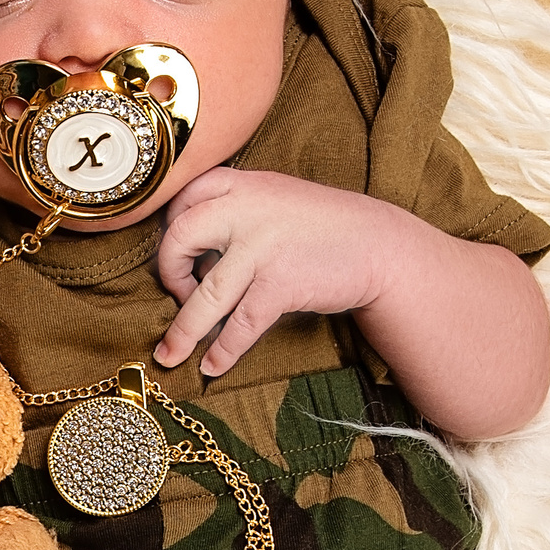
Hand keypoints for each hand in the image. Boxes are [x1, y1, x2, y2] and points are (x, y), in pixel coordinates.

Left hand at [151, 169, 549, 437]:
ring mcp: (263, 247)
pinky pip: (239, 324)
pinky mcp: (281, 284)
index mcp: (245, 184)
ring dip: (182, 331)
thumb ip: (235, 211)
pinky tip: (212, 365)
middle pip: (180, 238)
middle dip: (167, 272)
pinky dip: (222, 350)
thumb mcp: (276, 199)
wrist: (381, 247)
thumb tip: (191, 255)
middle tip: (176, 292)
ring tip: (168, 355)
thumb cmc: (324, 227)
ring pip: (204, 294)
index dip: (169, 227)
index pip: (185, 197)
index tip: (175, 252)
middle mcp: (248, 210)